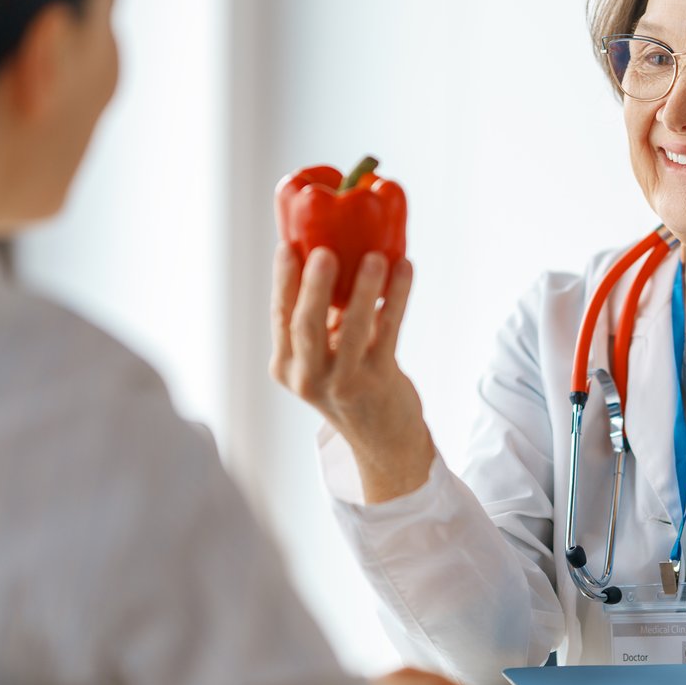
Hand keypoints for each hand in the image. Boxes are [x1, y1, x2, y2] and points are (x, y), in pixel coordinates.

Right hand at [270, 244, 435, 501]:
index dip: (283, 281)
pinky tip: (405, 269)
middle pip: (305, 325)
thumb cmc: (352, 382)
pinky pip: (388, 332)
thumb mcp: (326, 353)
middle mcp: (308, 377)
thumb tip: (336, 250)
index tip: (287, 245)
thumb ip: (324, 314)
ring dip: (363, 290)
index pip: (280, 317)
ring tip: (375, 257)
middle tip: (323, 250)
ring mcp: (343, 383)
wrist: (383, 439)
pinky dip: (396, 298)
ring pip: (351, 330)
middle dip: (313, 286)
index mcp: (287, 365)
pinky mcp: (378, 383)